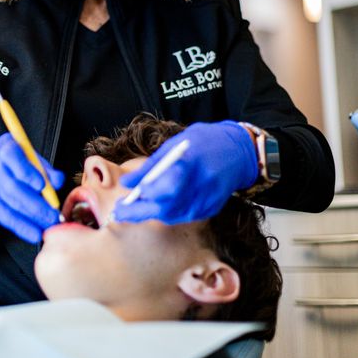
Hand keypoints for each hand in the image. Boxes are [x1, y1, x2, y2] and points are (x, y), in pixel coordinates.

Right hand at [0, 133, 64, 242]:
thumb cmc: (14, 164)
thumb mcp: (30, 158)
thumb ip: (45, 169)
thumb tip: (58, 181)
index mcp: (4, 147)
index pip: (12, 156)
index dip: (26, 172)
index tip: (41, 186)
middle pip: (11, 187)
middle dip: (34, 204)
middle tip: (52, 215)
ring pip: (8, 204)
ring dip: (30, 218)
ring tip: (48, 225)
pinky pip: (5, 217)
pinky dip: (22, 227)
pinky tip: (34, 233)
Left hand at [113, 121, 257, 223]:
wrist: (238, 151)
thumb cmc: (203, 142)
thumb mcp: (174, 145)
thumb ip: (150, 166)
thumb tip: (126, 183)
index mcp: (191, 163)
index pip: (163, 188)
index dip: (141, 198)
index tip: (122, 203)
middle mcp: (201, 185)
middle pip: (166, 207)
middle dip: (139, 213)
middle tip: (119, 213)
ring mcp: (208, 199)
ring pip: (173, 215)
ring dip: (152, 212)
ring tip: (134, 208)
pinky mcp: (212, 208)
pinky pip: (184, 215)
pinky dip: (168, 211)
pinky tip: (159, 204)